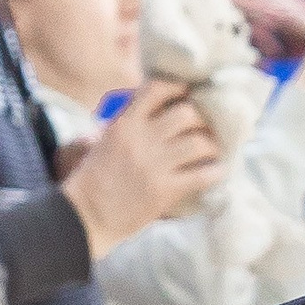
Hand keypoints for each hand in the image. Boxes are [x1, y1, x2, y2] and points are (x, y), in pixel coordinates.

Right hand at [61, 76, 225, 253]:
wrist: (86, 216)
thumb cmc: (93, 180)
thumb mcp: (105, 141)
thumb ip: (127, 123)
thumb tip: (153, 112)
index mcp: (124, 123)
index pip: (156, 90)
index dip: (178, 88)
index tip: (188, 93)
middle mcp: (141, 139)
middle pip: (186, 114)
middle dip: (202, 119)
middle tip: (206, 127)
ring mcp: (154, 165)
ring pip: (198, 143)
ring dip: (211, 145)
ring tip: (213, 150)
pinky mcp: (165, 191)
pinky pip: (202, 175)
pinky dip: (215, 172)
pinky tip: (218, 171)